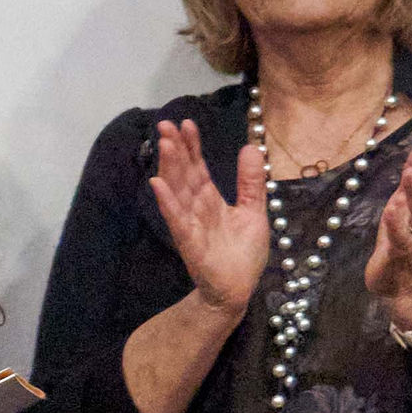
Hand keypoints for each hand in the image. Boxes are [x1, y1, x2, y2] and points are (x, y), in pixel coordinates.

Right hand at [152, 118, 269, 315]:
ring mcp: (190, 224)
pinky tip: (158, 184)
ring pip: (178, 191)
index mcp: (210, 200)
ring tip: (164, 143)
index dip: (191, 146)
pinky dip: (168, 202)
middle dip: (175, 149)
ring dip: (169, 167)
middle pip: (183, 174)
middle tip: (165, 123)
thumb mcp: (254, 210)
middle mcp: (196, 208)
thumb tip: (251, 147)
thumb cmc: (243, 254)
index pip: (198, 167)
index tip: (186, 123)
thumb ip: (251, 181)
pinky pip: (177, 220)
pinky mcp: (190, 243)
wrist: (239, 289)